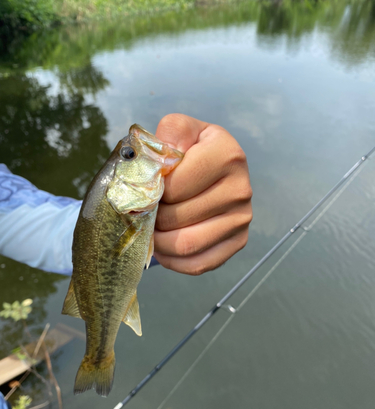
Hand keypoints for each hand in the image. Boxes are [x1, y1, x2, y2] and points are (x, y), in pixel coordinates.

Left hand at [154, 114, 252, 274]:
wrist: (216, 166)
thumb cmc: (191, 149)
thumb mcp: (179, 129)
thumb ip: (168, 133)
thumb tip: (161, 162)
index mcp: (227, 155)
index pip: (174, 187)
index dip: (151, 193)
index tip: (143, 191)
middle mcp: (241, 188)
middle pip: (178, 218)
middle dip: (151, 219)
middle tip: (141, 214)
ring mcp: (242, 219)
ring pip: (186, 245)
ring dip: (159, 243)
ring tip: (150, 229)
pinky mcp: (238, 242)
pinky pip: (199, 264)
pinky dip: (174, 261)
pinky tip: (164, 247)